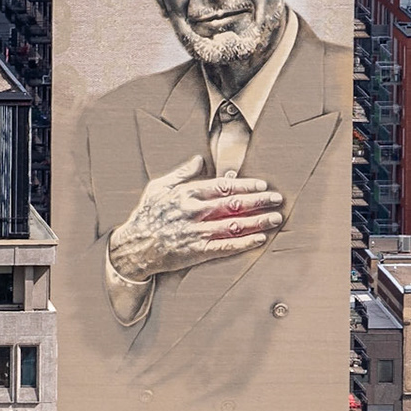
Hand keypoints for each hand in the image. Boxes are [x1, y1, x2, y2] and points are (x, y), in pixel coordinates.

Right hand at [107, 154, 283, 282]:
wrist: (133, 247)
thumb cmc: (146, 215)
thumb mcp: (158, 187)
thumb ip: (181, 173)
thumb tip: (199, 158)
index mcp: (186, 194)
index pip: (222, 186)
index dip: (245, 185)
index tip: (263, 185)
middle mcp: (193, 212)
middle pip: (233, 204)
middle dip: (258, 201)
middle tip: (277, 199)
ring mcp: (196, 233)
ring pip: (233, 225)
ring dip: (257, 221)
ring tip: (275, 218)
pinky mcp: (196, 252)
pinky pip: (225, 247)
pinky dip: (244, 243)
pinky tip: (259, 238)